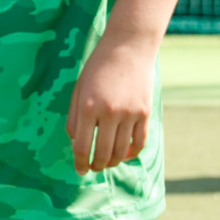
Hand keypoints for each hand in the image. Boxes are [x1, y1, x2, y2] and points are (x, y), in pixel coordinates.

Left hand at [66, 35, 155, 173]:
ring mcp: (129, 114)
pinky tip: (123, 154)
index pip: (82, 147)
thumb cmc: (98, 68)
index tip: (79, 170)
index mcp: (88, 107)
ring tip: (106, 162)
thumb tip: (76, 144)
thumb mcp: (79, 90)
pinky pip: (139, 143)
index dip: (80, 163)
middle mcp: (109, 113)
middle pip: (102, 154)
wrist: (128, 48)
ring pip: (120, 152)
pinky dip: (130, 153)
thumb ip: (75, 118)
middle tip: (93, 168)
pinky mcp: (145, 113)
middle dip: (96, 166)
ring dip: (112, 162)